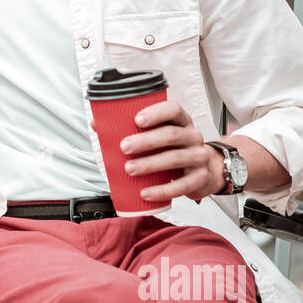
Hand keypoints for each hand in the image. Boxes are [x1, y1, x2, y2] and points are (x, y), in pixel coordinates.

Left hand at [99, 99, 225, 203]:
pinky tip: (146, 193)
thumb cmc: (174, 150)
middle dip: (146, 141)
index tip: (137, 120)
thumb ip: (130, 129)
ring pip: (175, 159)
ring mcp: (198, 157)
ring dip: (150, 164)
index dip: (156, 113)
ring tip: (129, 169)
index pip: (173, 110)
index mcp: (181, 122)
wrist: (205, 171)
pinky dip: (162, 190)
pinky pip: (182, 185)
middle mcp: (192, 136)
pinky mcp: (200, 178)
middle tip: (124, 147)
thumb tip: (97, 124)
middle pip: (171, 135)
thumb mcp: (158, 136)